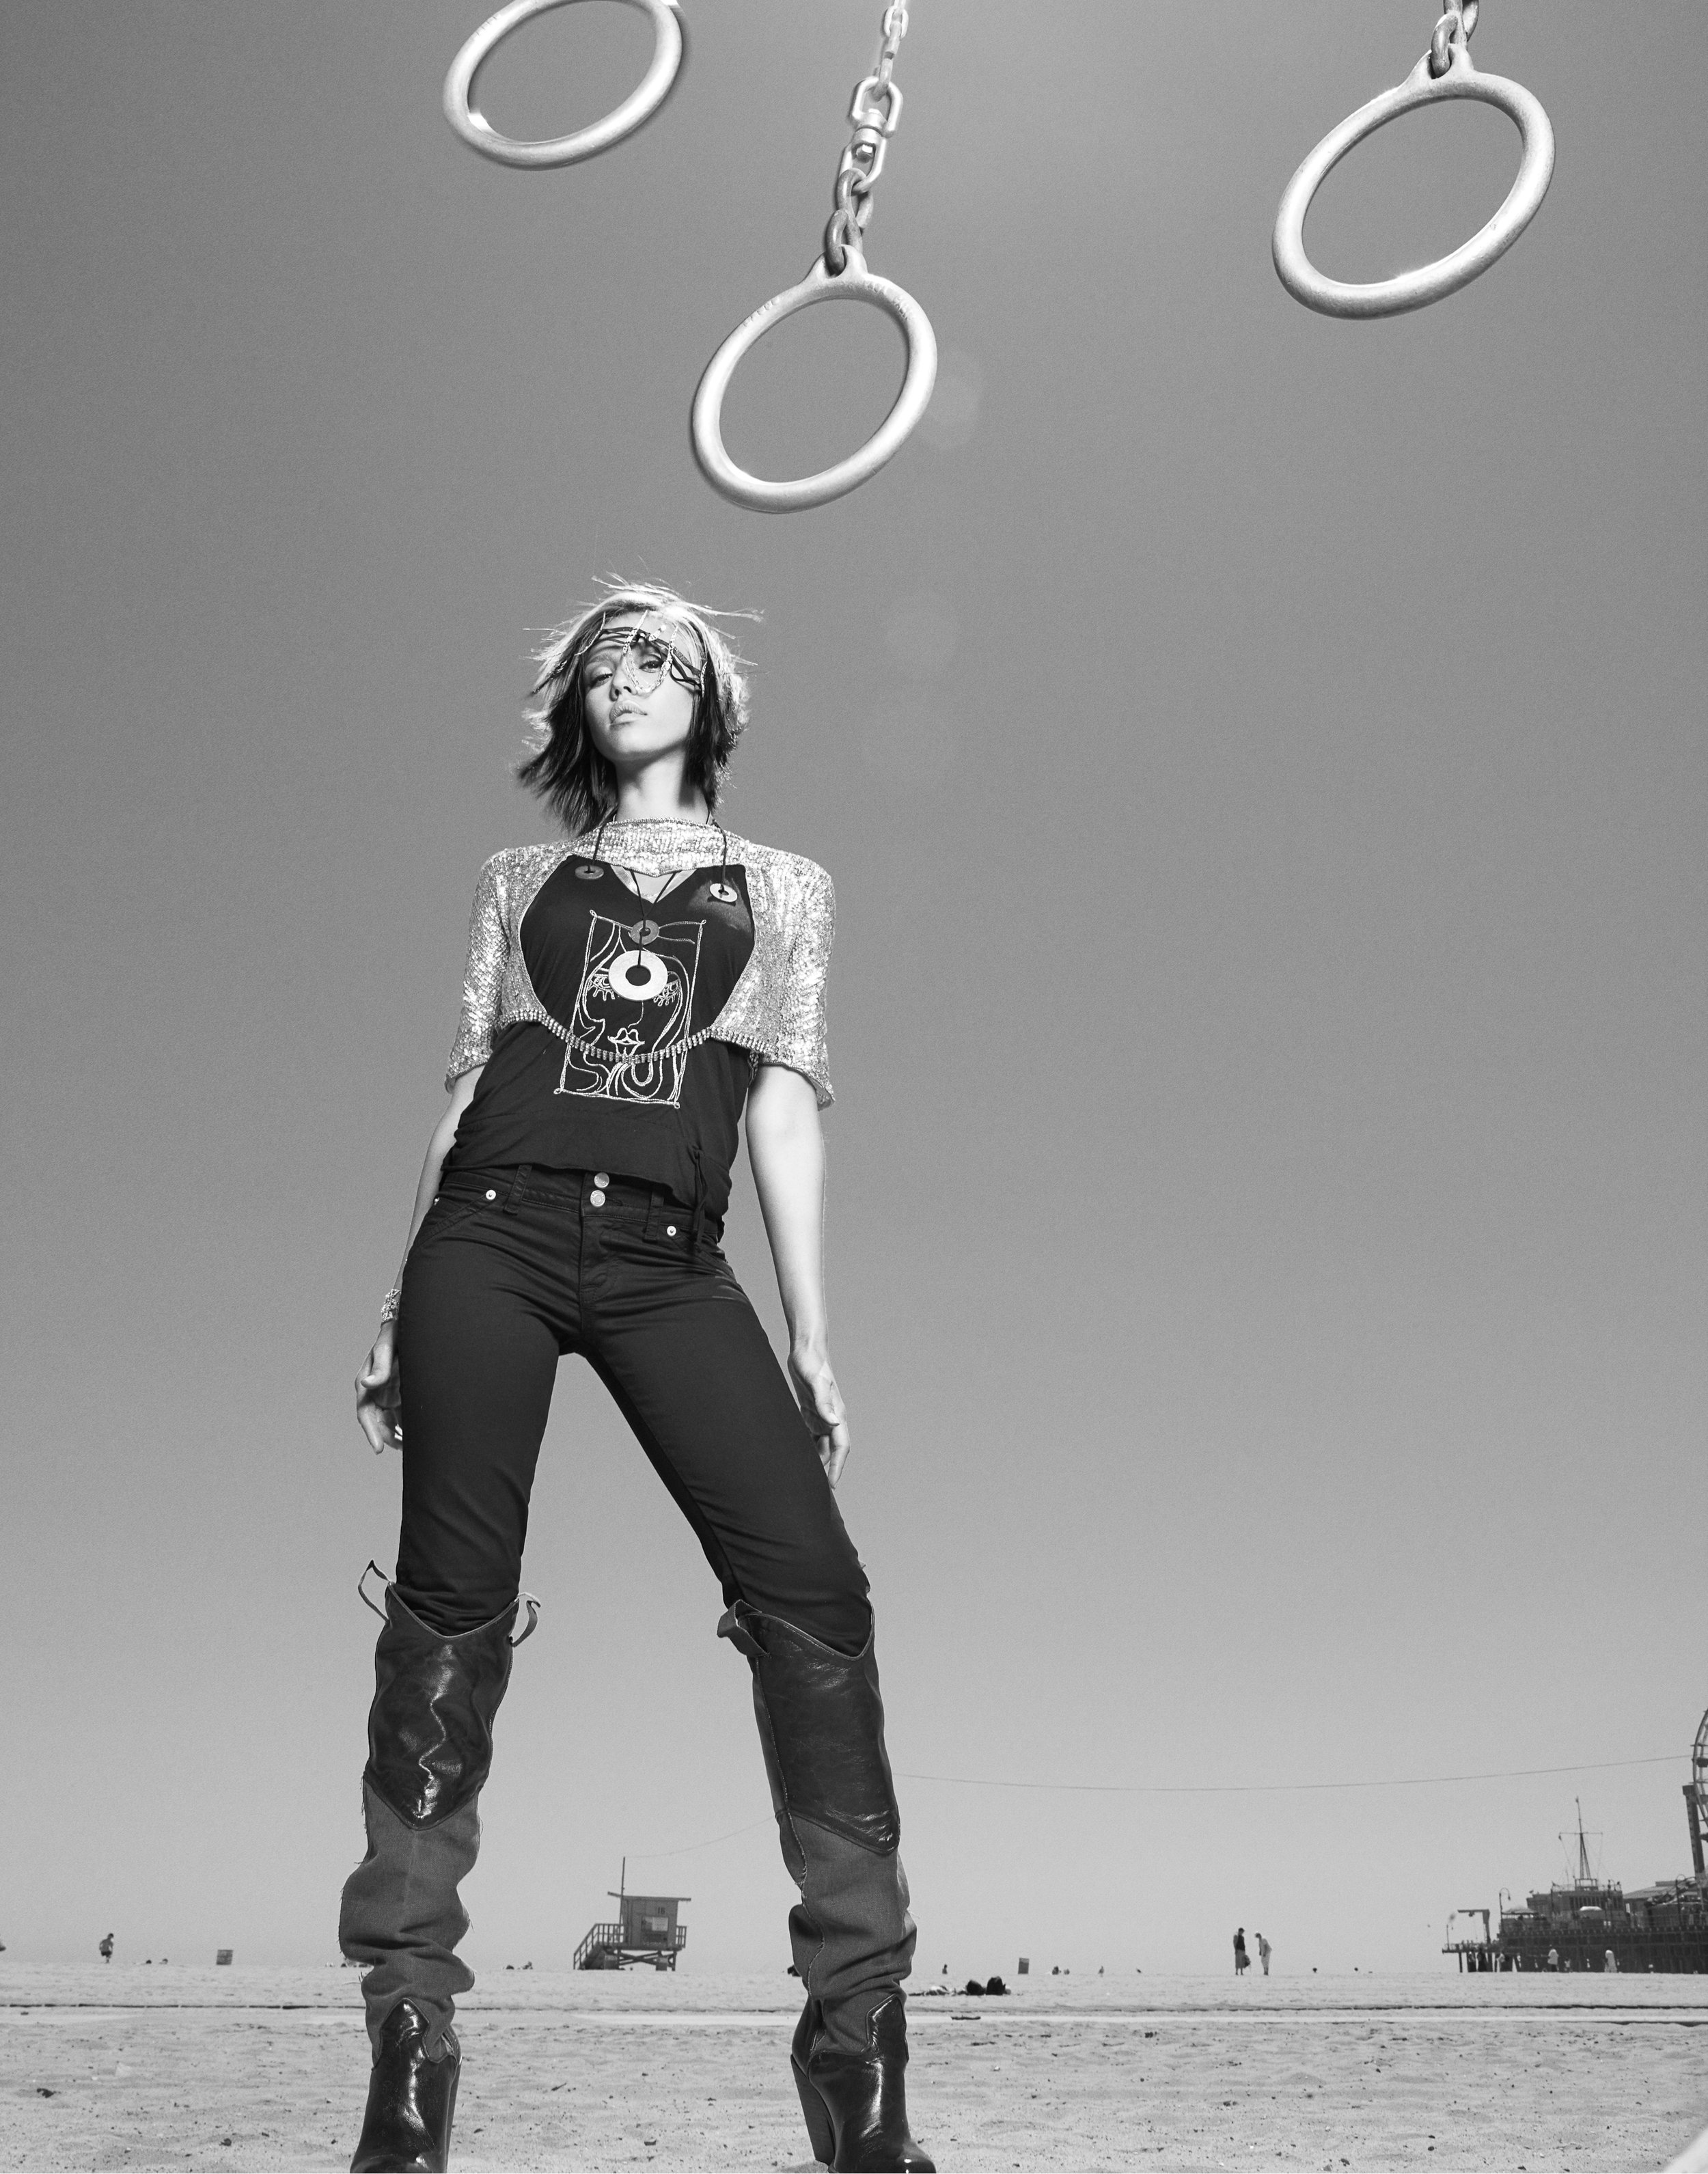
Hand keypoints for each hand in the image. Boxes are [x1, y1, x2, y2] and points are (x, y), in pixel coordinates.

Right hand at [356, 1324, 402, 1455]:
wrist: (410, 1325)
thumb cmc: (395, 1335)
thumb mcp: (387, 1349)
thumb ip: (380, 1368)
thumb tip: (366, 1384)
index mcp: (366, 1383)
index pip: (365, 1413)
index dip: (371, 1432)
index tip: (379, 1448)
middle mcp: (375, 1392)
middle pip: (378, 1422)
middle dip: (387, 1437)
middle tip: (403, 1451)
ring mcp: (388, 1393)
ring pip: (390, 1421)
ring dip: (397, 1435)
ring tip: (411, 1449)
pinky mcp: (401, 1393)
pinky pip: (402, 1414)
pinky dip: (407, 1426)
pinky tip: (418, 1437)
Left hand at [790, 1342, 849, 1487]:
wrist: (805, 1349)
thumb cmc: (812, 1363)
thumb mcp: (816, 1382)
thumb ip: (824, 1402)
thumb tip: (835, 1423)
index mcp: (836, 1414)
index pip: (842, 1447)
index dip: (838, 1467)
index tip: (832, 1486)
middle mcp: (830, 1418)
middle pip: (831, 1451)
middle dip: (825, 1470)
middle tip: (813, 1490)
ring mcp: (820, 1416)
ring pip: (819, 1445)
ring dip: (813, 1460)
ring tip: (801, 1478)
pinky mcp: (809, 1411)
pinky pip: (809, 1435)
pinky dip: (804, 1447)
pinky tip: (792, 1457)